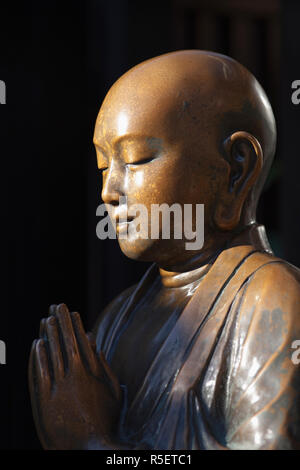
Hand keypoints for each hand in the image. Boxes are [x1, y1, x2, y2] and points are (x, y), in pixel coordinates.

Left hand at [28, 304, 121, 449]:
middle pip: (64, 342)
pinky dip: (36, 356)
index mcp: (90, 373)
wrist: (87, 448)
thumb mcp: (113, 391)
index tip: (72, 312)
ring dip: (48, 334)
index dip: (74, 324)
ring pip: (50, 353)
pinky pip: (38, 372)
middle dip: (60, 322)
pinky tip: (36, 344)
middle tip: (56, 307)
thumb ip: (104, 366)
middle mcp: (72, 376)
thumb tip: (95, 344)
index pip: (80, 341)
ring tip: (46, 319)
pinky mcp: (43, 399)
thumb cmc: (104, 420)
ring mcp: (56, 388)